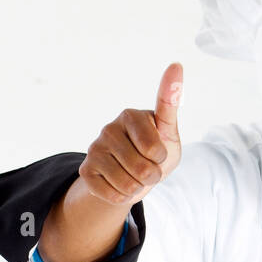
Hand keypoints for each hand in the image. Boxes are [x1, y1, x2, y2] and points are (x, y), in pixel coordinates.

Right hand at [78, 62, 182, 205]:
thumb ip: (170, 102)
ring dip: (138, 188)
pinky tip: (120, 185)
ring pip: (127, 185)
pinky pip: (113, 195)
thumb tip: (177, 65)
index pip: (154, 150)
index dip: (161, 159)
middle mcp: (108, 129)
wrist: (133, 176)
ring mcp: (94, 149)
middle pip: (142, 169)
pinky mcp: (85, 171)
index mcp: (130, 115)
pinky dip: (123, 196)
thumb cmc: (155, 150)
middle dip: (152, 176)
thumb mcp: (168, 130)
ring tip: (135, 177)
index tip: (157, 152)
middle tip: (148, 168)